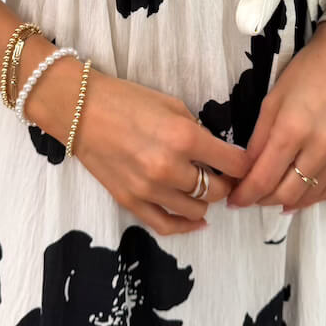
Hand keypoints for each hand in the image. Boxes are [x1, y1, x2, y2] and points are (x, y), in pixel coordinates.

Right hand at [28, 61, 252, 235]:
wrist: (81, 109)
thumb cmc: (127, 99)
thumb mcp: (172, 104)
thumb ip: (197, 131)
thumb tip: (216, 152)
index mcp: (184, 137)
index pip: (233, 163)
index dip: (244, 164)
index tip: (245, 164)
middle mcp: (170, 167)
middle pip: (217, 190)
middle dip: (226, 183)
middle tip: (225, 175)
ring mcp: (149, 188)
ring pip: (196, 209)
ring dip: (205, 200)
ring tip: (203, 187)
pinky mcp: (131, 201)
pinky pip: (166, 225)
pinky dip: (186, 225)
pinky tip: (197, 220)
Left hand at [225, 21, 325, 211]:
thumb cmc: (307, 71)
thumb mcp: (272, 100)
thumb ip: (259, 139)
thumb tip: (246, 170)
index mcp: (292, 130)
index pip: (263, 178)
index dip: (245, 195)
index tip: (233, 199)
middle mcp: (320, 147)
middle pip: (286, 194)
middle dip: (262, 200)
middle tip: (248, 197)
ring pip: (309, 197)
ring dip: (286, 201)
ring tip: (270, 196)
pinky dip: (311, 197)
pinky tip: (297, 193)